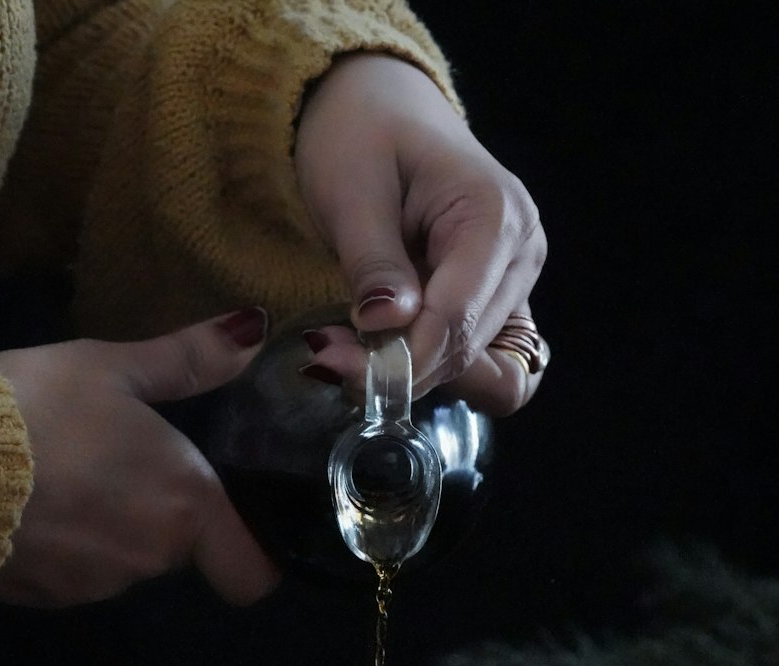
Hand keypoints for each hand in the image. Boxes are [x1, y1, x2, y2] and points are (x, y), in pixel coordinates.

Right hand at [0, 310, 279, 606]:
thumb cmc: (36, 408)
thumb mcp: (109, 367)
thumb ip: (187, 360)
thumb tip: (253, 331)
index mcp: (184, 503)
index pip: (251, 573)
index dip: (249, 551)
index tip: (228, 521)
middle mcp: (152, 557)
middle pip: (177, 549)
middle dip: (155, 511)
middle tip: (112, 460)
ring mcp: (97, 586)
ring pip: (123, 560)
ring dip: (106, 527)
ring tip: (59, 476)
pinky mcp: (46, 600)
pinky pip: (73, 575)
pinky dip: (61, 548)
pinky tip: (27, 506)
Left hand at [293, 53, 546, 412]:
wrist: (379, 109)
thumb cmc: (362, 134)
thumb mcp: (352, 189)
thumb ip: (372, 261)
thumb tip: (386, 324)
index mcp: (496, 217)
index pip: (454, 321)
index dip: (396, 359)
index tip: (330, 364)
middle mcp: (521, 254)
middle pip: (465, 351)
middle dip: (398, 369)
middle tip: (326, 359)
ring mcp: (515, 280)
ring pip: (473, 365)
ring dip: (411, 373)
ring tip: (349, 351)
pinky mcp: (497, 301)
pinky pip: (474, 359)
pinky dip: (429, 366)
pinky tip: (384, 351)